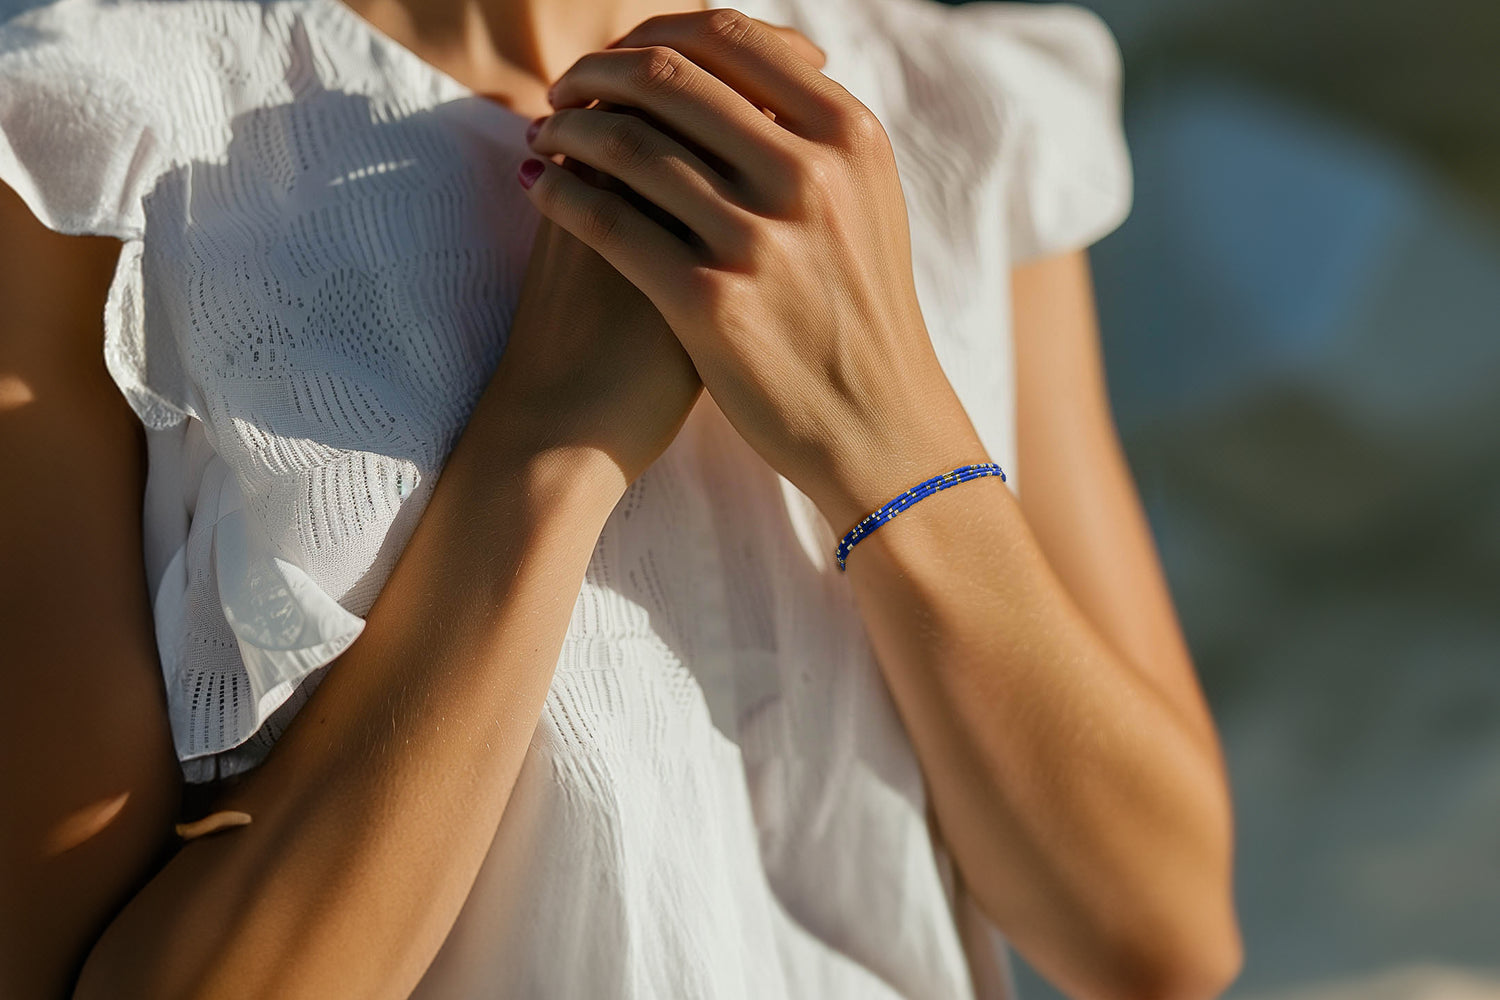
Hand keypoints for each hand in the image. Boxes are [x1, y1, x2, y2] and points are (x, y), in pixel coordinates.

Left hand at [516, 9, 981, 529]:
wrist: (875, 426)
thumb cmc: (860, 313)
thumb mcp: (865, 205)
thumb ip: (814, 133)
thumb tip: (758, 58)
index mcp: (849, 136)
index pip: (731, 39)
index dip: (654, 33)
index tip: (619, 56)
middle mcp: (808, 176)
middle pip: (668, 80)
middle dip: (597, 72)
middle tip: (562, 89)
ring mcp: (757, 239)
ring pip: (627, 144)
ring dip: (566, 128)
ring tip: (544, 135)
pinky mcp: (709, 301)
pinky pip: (606, 219)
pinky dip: (559, 192)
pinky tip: (541, 188)